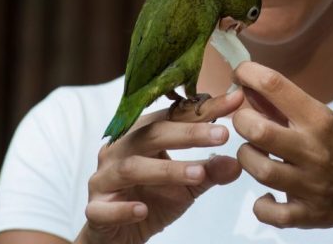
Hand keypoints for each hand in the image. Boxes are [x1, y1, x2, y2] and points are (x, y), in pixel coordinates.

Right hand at [76, 90, 243, 243]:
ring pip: (132, 168)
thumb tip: (237, 163)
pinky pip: (105, 207)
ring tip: (199, 174)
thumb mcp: (187, 185)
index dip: (204, 108)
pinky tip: (142, 210)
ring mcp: (103, 178)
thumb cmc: (151, 198)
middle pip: (151, 135)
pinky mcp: (95, 209)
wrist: (116, 233)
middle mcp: (119, 150)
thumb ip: (209, 172)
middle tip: (223, 134)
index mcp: (141, 135)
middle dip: (189, 134)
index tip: (235, 101)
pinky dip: (124, 208)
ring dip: (167, 170)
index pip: (174, 116)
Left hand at [232, 62, 332, 242]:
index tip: (241, 73)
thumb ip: (288, 107)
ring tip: (255, 153)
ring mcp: (310, 185)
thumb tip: (250, 87)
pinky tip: (267, 193)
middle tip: (245, 121)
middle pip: (258, 130)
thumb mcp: (328, 119)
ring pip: (259, 169)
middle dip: (242, 120)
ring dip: (248, 157)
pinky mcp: (307, 214)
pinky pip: (269, 213)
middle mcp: (314, 150)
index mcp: (320, 120)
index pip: (275, 86)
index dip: (248, 73)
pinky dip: (261, 204)